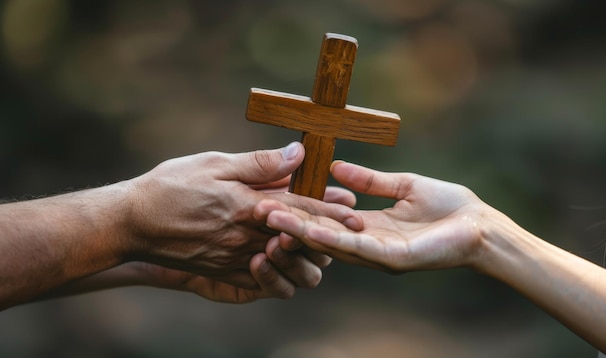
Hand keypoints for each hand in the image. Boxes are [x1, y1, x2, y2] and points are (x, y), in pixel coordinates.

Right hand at [122, 143, 361, 287]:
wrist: (132, 223)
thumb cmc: (171, 186)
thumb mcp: (215, 164)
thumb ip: (259, 163)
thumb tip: (297, 153)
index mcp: (248, 208)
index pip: (300, 209)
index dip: (330, 208)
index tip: (354, 208)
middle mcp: (246, 238)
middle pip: (299, 240)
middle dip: (326, 233)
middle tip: (346, 225)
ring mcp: (235, 260)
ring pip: (285, 264)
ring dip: (305, 253)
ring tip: (317, 239)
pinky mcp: (222, 273)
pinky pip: (261, 280)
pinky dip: (279, 270)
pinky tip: (284, 256)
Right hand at [255, 161, 488, 273]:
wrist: (481, 225)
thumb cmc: (449, 206)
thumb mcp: (403, 185)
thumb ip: (371, 180)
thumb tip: (336, 167)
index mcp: (370, 226)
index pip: (327, 218)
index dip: (301, 209)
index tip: (273, 195)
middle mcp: (368, 244)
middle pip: (322, 234)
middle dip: (290, 223)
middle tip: (258, 210)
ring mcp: (379, 254)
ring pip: (332, 243)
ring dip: (301, 232)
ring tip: (272, 218)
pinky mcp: (393, 258)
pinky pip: (357, 247)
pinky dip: (331, 238)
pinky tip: (309, 228)